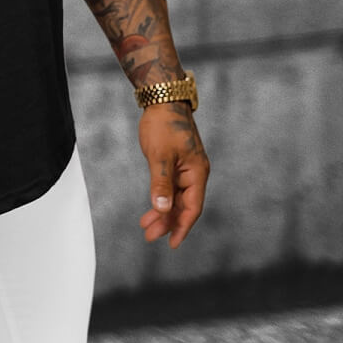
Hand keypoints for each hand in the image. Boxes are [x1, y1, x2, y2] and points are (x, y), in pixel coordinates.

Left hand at [138, 101, 209, 248]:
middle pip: (184, 205)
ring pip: (176, 197)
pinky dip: (161, 198)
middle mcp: (195, 172)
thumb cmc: (163, 124)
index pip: (192, 207)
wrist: (162, 99)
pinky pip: (171, 187)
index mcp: (197, 172)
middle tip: (149, 236)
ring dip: (162, 211)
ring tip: (146, 226)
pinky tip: (151, 207)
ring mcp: (186, 168)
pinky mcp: (176, 163)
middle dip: (167, 221)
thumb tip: (163, 209)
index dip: (182, 226)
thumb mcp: (160, 156)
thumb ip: (161, 183)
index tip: (172, 243)